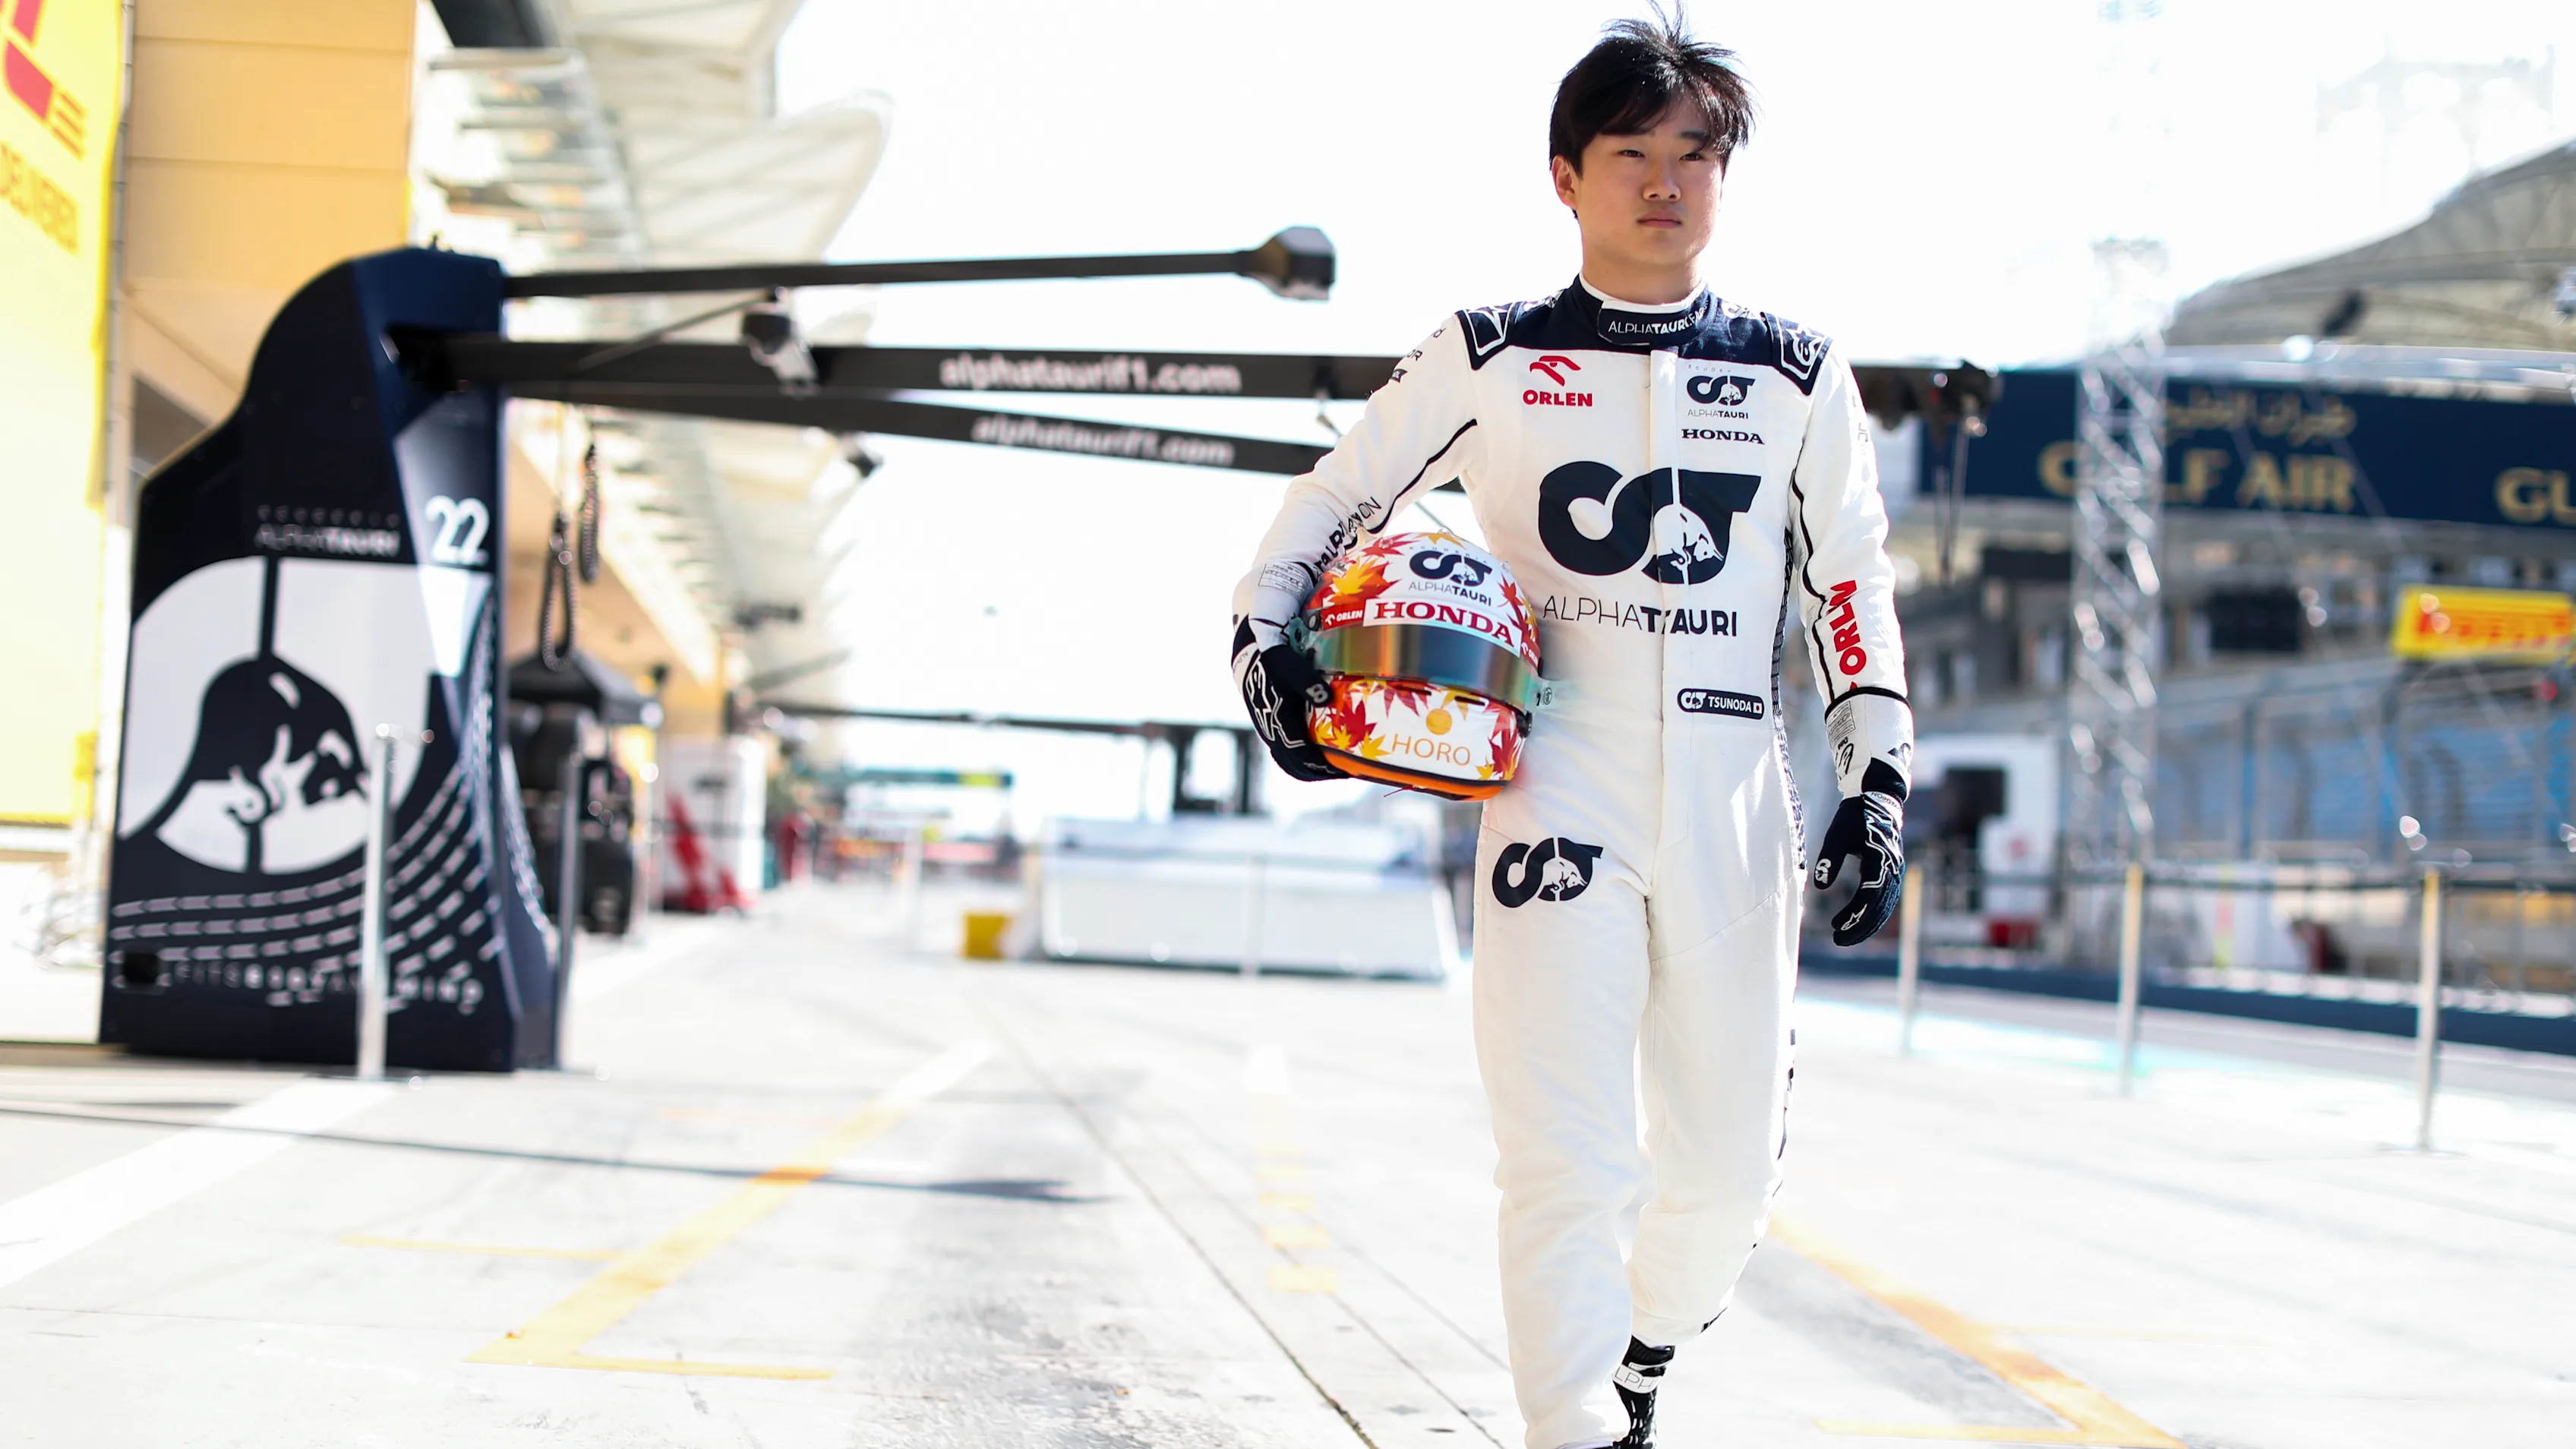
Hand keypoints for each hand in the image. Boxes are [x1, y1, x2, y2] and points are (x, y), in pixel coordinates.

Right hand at [1238, 638, 1342, 782]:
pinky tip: (1320, 761)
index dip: (1319, 763)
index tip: (1340, 767)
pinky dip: (1304, 764)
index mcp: (1278, 719)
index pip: (1298, 752)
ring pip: (1290, 764)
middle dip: (1320, 772)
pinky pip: (1287, 758)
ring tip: (1336, 770)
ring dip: (1312, 771)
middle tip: (1345, 772)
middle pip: (1296, 765)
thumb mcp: (1292, 668)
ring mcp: (1271, 735)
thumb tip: (1326, 698)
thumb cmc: (1275, 664)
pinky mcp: (1272, 734)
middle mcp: (1272, 733)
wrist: (1251, 662)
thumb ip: (1308, 683)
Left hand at [1811, 792, 1903, 946]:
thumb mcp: (1837, 834)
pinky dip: (1873, 913)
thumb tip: (1820, 887)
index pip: (1870, 895)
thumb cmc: (1855, 815)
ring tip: (1845, 937)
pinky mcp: (1892, 871)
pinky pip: (1886, 899)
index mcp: (1881, 859)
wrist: (1878, 798)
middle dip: (1861, 927)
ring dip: (1868, 924)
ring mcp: (1896, 871)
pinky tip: (1858, 923)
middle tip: (1839, 940)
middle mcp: (1893, 868)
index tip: (1836, 926)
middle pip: (1880, 906)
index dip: (1854, 914)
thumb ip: (1829, 859)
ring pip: (1885, 906)